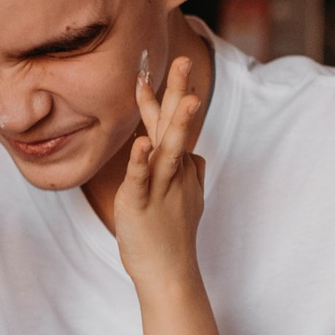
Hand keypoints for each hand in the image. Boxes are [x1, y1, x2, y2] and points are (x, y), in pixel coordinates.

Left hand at [113, 54, 206, 285]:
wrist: (169, 273)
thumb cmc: (172, 235)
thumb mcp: (186, 197)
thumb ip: (189, 172)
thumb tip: (194, 153)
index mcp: (178, 168)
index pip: (172, 125)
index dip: (168, 97)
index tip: (167, 65)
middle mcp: (173, 173)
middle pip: (177, 127)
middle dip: (180, 93)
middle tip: (184, 61)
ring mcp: (160, 189)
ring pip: (169, 151)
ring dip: (177, 124)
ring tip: (185, 98)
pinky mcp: (141, 206)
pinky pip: (142, 180)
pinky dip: (140, 162)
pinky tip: (141, 144)